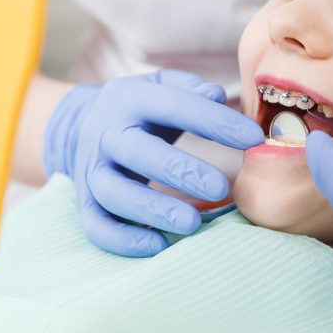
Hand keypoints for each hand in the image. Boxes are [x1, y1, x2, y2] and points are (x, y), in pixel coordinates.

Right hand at [44, 70, 263, 256]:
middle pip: (140, 153)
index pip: (174, 106)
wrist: (79, 125)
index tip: (253, 138)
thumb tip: (219, 96)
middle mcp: (107, 133)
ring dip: (154, 210)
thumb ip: (190, 88)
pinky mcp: (84, 201)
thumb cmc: (140, 110)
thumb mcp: (161, 87)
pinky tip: (159, 245)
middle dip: (182, 172)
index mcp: (131, 99)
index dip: (215, 122)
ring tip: (193, 223)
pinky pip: (96, 226)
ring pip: (115, 194)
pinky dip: (124, 240)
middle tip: (221, 188)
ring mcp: (92, 169)